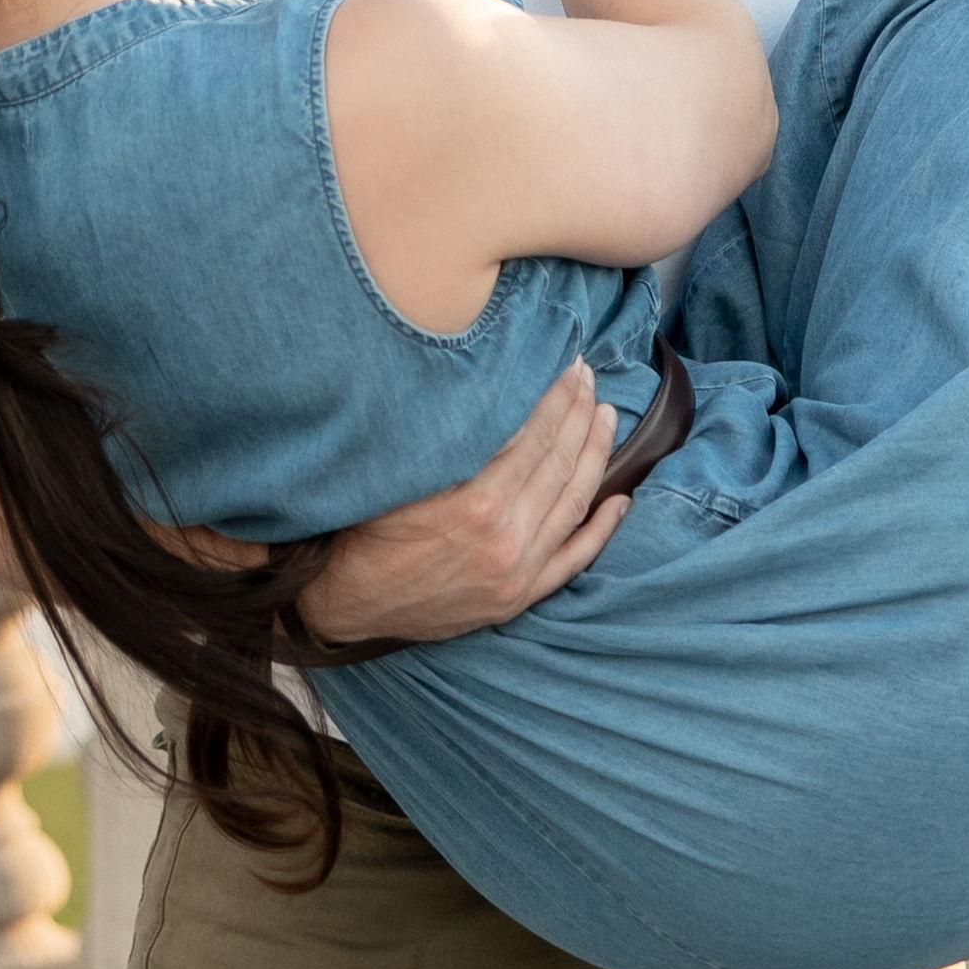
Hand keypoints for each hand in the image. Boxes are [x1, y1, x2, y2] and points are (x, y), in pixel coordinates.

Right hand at [295, 366, 625, 644]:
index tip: (568, 366)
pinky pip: (574, 560)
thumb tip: (489, 386)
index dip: (555, 396)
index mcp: (475, 502)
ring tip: (606, 417)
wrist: (347, 603)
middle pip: (557, 462)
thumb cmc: (364, 527)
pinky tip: (621, 499)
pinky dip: (601, 529)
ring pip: (572, 503)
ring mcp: (516, 571)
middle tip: (590, 378)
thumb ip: (448, 439)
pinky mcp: (518, 597)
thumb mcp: (399, 473)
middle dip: (578, 413)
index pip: (533, 435)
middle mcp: (504, 537)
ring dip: (594, 456)